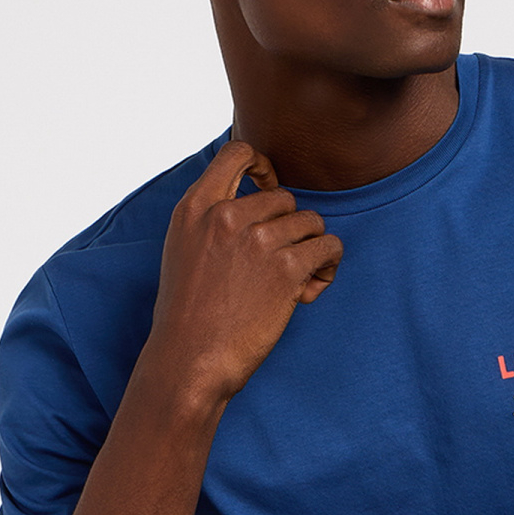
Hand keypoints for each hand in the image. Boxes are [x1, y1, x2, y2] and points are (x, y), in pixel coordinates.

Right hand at [141, 138, 343, 409]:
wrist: (190, 361)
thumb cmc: (188, 316)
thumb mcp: (184, 251)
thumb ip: (212, 222)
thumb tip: (258, 207)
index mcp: (195, 208)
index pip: (237, 153)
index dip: (263, 166)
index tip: (268, 190)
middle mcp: (226, 216)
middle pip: (285, 198)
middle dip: (291, 230)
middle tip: (280, 267)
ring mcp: (258, 240)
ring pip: (311, 221)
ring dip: (311, 250)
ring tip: (297, 282)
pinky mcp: (286, 268)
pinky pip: (329, 246)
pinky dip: (328, 266)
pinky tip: (309, 291)